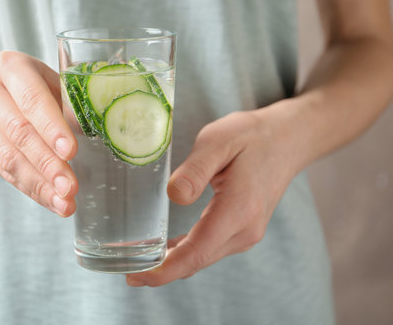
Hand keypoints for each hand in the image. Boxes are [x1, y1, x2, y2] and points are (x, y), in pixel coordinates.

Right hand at [0, 51, 77, 216]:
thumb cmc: (31, 83)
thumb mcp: (51, 81)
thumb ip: (69, 103)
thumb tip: (95, 131)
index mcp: (10, 66)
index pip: (31, 99)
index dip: (52, 127)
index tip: (70, 152)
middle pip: (18, 132)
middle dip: (48, 164)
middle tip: (70, 187)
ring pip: (8, 156)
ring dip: (39, 184)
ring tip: (64, 202)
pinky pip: (2, 170)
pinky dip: (29, 188)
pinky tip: (50, 200)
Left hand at [127, 111, 297, 285]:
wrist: (286, 141)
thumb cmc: (250, 137)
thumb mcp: (218, 141)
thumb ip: (195, 170)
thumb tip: (174, 196)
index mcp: (239, 209)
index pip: (196, 251)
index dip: (164, 269)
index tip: (136, 276)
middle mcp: (245, 230)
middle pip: (197, 261)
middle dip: (161, 271)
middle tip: (127, 272)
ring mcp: (246, 233)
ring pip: (203, 257)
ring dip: (173, 264)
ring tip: (138, 261)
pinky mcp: (242, 230)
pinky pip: (209, 248)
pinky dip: (186, 253)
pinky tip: (166, 251)